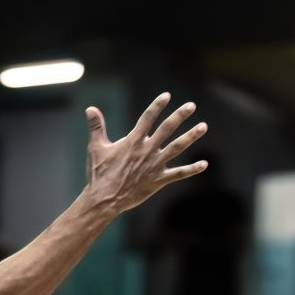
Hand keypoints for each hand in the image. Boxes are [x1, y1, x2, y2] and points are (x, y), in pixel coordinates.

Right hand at [85, 93, 207, 217]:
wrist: (105, 199)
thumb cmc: (99, 173)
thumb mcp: (96, 147)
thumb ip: (96, 126)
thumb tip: (90, 108)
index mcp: (133, 141)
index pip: (148, 118)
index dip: (157, 106)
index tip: (167, 96)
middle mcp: (147, 150)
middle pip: (167, 129)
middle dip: (180, 116)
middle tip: (192, 106)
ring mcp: (155, 165)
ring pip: (177, 147)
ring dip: (191, 136)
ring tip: (203, 126)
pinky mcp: (159, 181)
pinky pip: (179, 174)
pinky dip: (192, 169)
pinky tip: (204, 164)